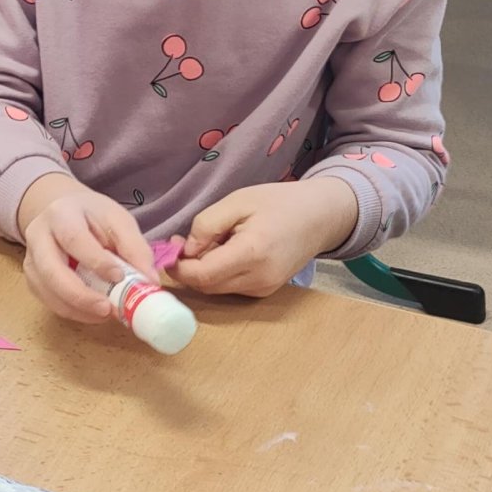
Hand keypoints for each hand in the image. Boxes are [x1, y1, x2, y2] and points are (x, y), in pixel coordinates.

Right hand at [18, 174, 154, 322]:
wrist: (63, 211)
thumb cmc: (93, 217)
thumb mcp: (118, 220)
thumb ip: (135, 247)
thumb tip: (150, 282)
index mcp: (61, 214)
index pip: (74, 239)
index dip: (96, 261)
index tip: (119, 277)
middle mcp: (38, 235)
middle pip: (50, 270)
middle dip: (79, 295)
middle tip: (107, 310)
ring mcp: (31, 257)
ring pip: (46, 290)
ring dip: (76, 308)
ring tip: (105, 314)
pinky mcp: (31, 277)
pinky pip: (47, 300)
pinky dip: (71, 311)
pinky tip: (92, 312)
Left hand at [169, 178, 358, 298]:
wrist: (321, 216)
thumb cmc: (279, 202)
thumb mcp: (238, 200)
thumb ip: (207, 225)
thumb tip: (186, 250)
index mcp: (252, 253)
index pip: (202, 275)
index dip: (179, 267)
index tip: (170, 248)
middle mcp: (259, 279)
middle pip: (206, 286)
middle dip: (188, 268)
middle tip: (183, 242)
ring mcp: (264, 288)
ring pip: (217, 289)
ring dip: (203, 271)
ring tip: (209, 242)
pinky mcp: (266, 291)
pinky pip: (231, 288)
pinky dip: (219, 273)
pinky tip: (225, 252)